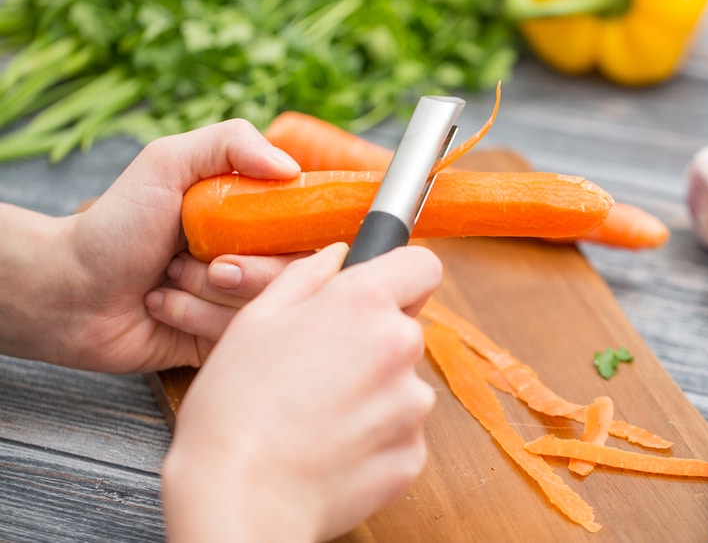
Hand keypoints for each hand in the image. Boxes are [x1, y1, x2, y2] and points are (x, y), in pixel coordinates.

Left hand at [0, 119, 302, 371]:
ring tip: (170, 278)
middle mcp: (255, 256)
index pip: (313, 228)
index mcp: (255, 215)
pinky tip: (162, 305)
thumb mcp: (168, 161)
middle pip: (296, 274)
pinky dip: (194, 318)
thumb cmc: (117, 223)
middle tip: (206, 260)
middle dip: (245, 270)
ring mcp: (240, 300)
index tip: (265, 233)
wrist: (69, 288)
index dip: (299, 236)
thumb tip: (291, 168)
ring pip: (266, 306)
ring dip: (208, 292)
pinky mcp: (222, 339)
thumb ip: (232, 142)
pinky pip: (237, 335)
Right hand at [161, 244, 442, 542]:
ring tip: (316, 415)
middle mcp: (400, 347)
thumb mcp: (255, 322)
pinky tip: (329, 448)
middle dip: (372, 342)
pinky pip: (399, 433)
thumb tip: (336, 256)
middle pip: (404, 330)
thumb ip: (305, 277)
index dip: (400, 275)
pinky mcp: (413, 455)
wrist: (240, 500)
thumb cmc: (235, 410)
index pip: (422, 266)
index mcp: (363, 303)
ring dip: (372, 394)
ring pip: (402, 386)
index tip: (378, 292)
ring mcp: (412, 406)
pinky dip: (372, 439)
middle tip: (318, 368)